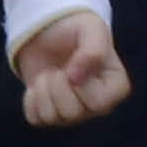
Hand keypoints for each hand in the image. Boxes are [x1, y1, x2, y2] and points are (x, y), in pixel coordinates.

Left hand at [12, 8, 128, 127]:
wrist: (49, 29)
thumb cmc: (76, 27)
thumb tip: (75, 79)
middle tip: (58, 69)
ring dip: (42, 91)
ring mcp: (74, 112)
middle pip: (72, 114)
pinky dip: (30, 100)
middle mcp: (97, 105)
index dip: (80, 84)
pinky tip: (37, 85)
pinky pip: (36, 119)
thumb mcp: (91, 28)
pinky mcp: (50, 112)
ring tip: (48, 74)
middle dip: (57, 86)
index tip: (74, 64)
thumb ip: (92, 50)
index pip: (98, 104)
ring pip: (52, 118)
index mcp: (115, 88)